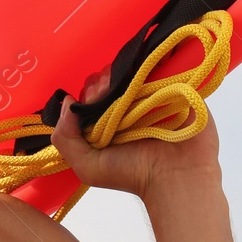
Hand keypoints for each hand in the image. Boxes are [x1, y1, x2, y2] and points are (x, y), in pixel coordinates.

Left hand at [48, 67, 222, 198]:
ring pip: (130, 70)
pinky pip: (159, 66)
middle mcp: (128, 107)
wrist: (176, 176)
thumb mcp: (88, 166)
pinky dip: (149, 64)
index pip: (91, 95)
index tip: (93, 100)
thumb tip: (67, 101)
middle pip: (108, 79)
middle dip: (101, 82)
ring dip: (121, 73)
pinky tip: (142, 75)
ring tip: (120, 87)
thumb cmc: (133, 174)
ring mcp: (150, 95)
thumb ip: (66, 138)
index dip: (88, 93)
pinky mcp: (174, 87)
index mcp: (108, 121)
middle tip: (105, 93)